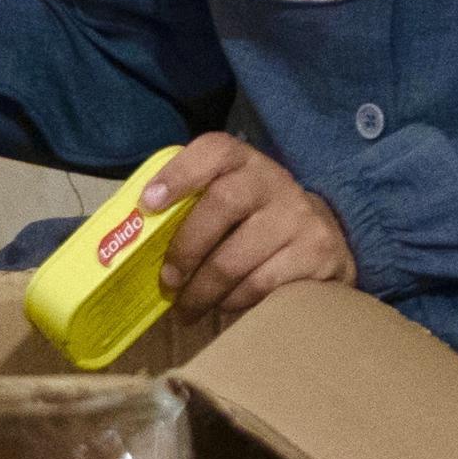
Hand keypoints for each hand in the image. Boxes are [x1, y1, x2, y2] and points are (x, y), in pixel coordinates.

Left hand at [149, 133, 354, 320]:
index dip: (179, 173)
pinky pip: (261, 285)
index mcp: (243, 161)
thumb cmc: (253, 218)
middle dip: (186, 248)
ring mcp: (299, 216)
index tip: (148, 203)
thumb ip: (191, 203)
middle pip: (223, 203)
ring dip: (203, 290)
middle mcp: (274, 180)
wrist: (322, 236)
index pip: (214, 150)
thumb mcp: (228, 196)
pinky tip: (223, 306)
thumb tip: (134, 231)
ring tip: (187, 308)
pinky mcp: (316, 254)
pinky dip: (234, 301)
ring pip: (237, 258)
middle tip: (167, 281)